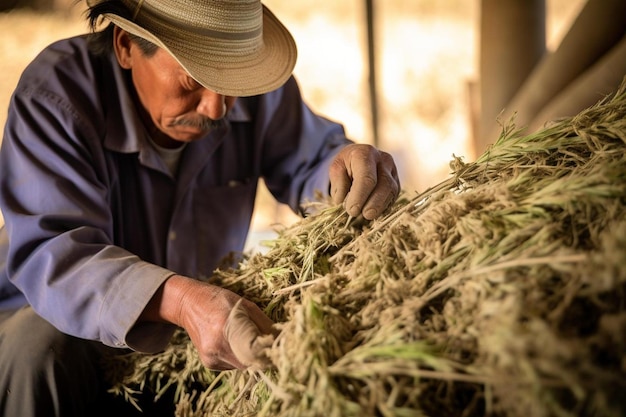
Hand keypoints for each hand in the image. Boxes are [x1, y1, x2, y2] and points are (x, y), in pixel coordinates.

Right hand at [144, 276, 275, 369]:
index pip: (256, 349)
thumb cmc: (220, 300)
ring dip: (253, 357)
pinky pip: (233, 365)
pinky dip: (240, 357)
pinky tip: (234, 342)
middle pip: (252, 362)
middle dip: (264, 356)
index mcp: (227, 326)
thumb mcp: (245, 305)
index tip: (281, 347)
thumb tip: (281, 340)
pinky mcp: (209, 363)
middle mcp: (217, 345)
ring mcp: (211, 357)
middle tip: (271, 345)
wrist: (189, 304)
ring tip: (250, 339)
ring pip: (244, 366)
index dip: (271, 350)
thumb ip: (264, 324)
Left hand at [329, 143, 399, 219]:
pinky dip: (384, 207)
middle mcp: (384, 160)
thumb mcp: (336, 169)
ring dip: (379, 207)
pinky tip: (374, 212)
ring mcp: (393, 171)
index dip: (360, 196)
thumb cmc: (346, 165)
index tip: (352, 210)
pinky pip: (394, 197)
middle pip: (384, 185)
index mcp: (366, 154)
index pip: (367, 178)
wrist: (358, 156)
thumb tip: (343, 202)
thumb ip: (338, 184)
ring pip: (392, 192)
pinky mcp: (397, 183)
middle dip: (374, 204)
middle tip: (363, 216)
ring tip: (366, 216)